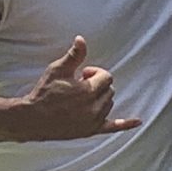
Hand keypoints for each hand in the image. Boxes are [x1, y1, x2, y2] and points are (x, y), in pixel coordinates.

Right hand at [14, 36, 141, 138]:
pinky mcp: (90, 131)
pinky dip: (125, 124)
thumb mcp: (58, 69)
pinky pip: (112, 127)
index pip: (106, 77)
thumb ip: (74, 55)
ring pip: (109, 104)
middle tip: (78, 86)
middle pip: (109, 90)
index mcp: (88, 91)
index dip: (95, 73)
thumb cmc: (44, 93)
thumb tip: (81, 39)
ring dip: (101, 98)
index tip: (81, 75)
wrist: (33, 119)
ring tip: (80, 98)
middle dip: (97, 85)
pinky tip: (138, 121)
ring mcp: (93, 121)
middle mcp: (94, 108)